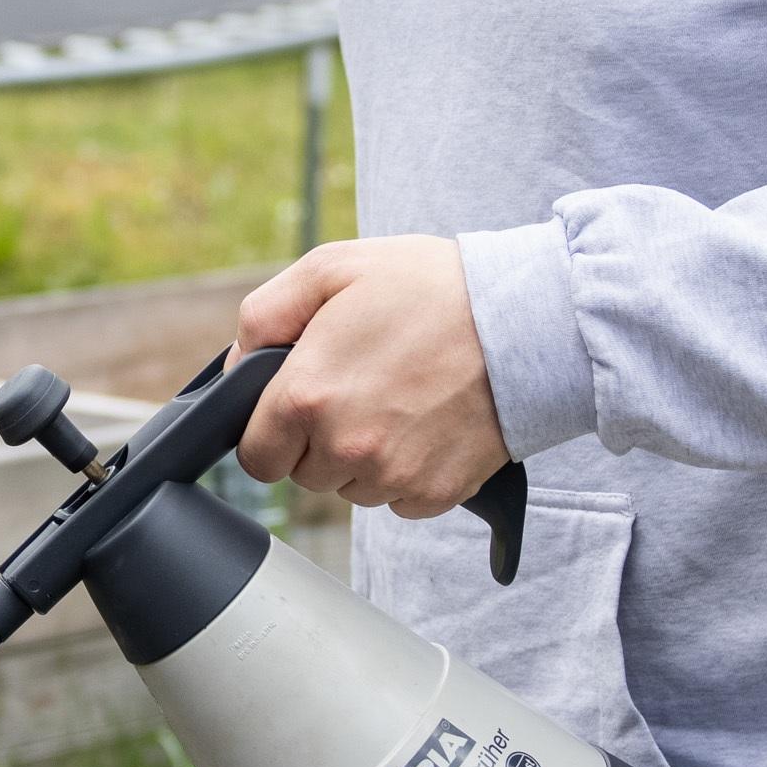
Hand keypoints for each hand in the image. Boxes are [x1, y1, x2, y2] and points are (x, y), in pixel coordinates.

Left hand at [233, 238, 512, 516]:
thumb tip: (237, 366)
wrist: (529, 320)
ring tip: (399, 398)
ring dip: (363, 457)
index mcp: (307, 396)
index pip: (255, 457)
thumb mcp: (332, 268)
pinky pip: (398, 499)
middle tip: (359, 386)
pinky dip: (406, 469)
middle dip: (318, 439)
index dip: (271, 431)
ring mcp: (393, 476)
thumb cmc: (432, 287)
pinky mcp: (435, 494)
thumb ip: (264, 315)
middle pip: (304, 475)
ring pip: (352, 489)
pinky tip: (427, 422)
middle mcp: (345, 448)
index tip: (298, 407)